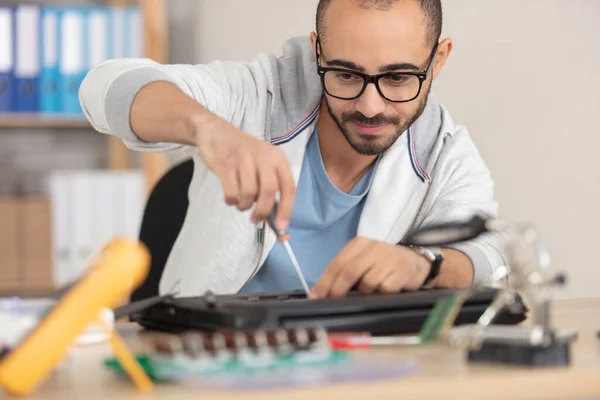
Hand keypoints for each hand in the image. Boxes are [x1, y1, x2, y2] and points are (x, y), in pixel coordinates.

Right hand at [194, 117, 294, 230]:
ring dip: (244, 206)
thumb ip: (269, 186)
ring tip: (241, 205)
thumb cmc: (243, 154)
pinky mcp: (226, 163)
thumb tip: (274, 217)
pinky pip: (232, 191)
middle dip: (263, 210)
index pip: (288, 186)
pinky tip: (230, 198)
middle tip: (255, 220)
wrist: (215, 132)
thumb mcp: (261, 164)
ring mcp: (244, 159)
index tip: (281, 226)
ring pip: (250, 193)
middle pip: (269, 191)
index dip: (287, 209)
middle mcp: (264, 156)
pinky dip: (231, 201)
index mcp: (278, 158)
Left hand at [312, 237, 430, 297]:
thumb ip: (345, 270)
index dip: (325, 281)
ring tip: (370, 291)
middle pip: (349, 272)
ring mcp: (388, 259)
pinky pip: (384, 289)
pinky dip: (381, 294)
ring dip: (364, 293)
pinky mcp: (401, 271)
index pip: (337, 263)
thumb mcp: (364, 259)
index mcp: (359, 244)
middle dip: (337, 290)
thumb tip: (322, 292)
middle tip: (332, 303)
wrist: (417, 259)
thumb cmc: (384, 262)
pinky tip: (386, 290)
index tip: (316, 296)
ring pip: (367, 283)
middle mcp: (373, 248)